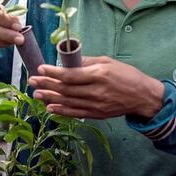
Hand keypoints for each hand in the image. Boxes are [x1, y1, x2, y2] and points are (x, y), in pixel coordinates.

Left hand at [28, 56, 163, 118]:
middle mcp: (96, 91)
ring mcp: (96, 105)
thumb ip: (87, 62)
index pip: (71, 75)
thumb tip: (68, 61)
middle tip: (32, 80)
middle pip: (66, 89)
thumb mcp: (108, 62)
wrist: (143, 97)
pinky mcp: (97, 114)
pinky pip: (76, 113)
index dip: (53, 73)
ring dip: (50, 98)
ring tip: (37, 94)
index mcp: (99, 75)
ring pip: (68, 102)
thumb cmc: (126, 75)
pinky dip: (62, 111)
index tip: (41, 68)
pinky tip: (50, 108)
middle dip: (47, 84)